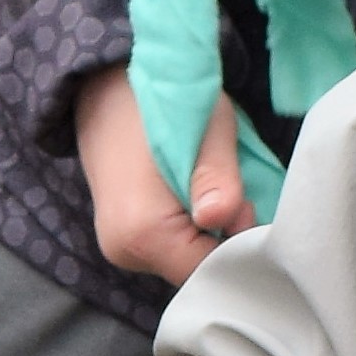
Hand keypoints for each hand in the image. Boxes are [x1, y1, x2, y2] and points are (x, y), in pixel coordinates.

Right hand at [69, 61, 243, 292]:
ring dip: (207, 232)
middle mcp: (125, 252)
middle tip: (232, 192)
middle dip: (225, 238)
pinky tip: (191, 194)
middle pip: (198, 270)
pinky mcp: (122, 238)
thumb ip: (219, 181)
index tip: (249, 207)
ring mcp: (119, 248)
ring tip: (207, 187)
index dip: (240, 244)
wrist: (105, 84)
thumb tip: (227, 221)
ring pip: (185, 260)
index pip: (212, 270)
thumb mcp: (206, 130)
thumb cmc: (160, 101)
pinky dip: (190, 229)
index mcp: (143, 233)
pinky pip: (170, 248)